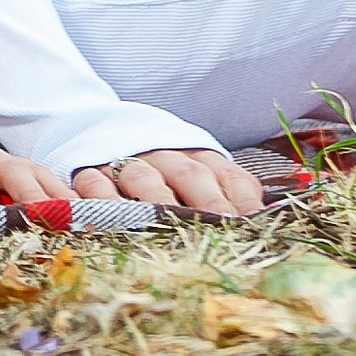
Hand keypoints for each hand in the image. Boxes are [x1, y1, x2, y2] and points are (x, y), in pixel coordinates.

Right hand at [70, 146, 271, 216]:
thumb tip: (267, 216)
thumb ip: (229, 189)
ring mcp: (125, 160)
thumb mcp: (196, 170)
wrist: (98, 126)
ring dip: (158, 202)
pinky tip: (112, 222)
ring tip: (169, 225)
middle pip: (189, 175)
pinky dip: (102, 202)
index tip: (256, 223)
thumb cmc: (160, 166)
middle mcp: (164, 154)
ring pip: (143, 178)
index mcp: (196, 154)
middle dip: (208, 202)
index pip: (227, 173)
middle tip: (221, 228)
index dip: (242, 198)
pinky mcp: (88, 170)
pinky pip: (95, 185)